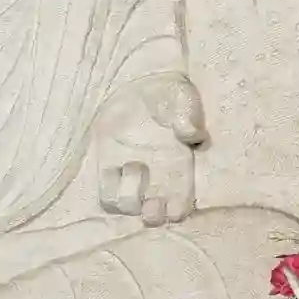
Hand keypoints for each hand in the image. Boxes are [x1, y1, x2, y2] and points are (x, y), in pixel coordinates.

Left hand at [96, 73, 206, 226]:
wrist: (137, 82)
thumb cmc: (166, 93)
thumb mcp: (181, 97)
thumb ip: (187, 115)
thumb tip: (191, 135)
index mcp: (180, 169)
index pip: (181, 204)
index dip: (177, 210)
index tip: (174, 207)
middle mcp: (156, 179)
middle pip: (154, 216)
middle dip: (153, 215)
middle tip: (152, 205)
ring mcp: (131, 176)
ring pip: (128, 207)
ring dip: (131, 196)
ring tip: (135, 167)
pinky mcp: (107, 169)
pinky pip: (106, 194)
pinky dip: (109, 190)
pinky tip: (114, 169)